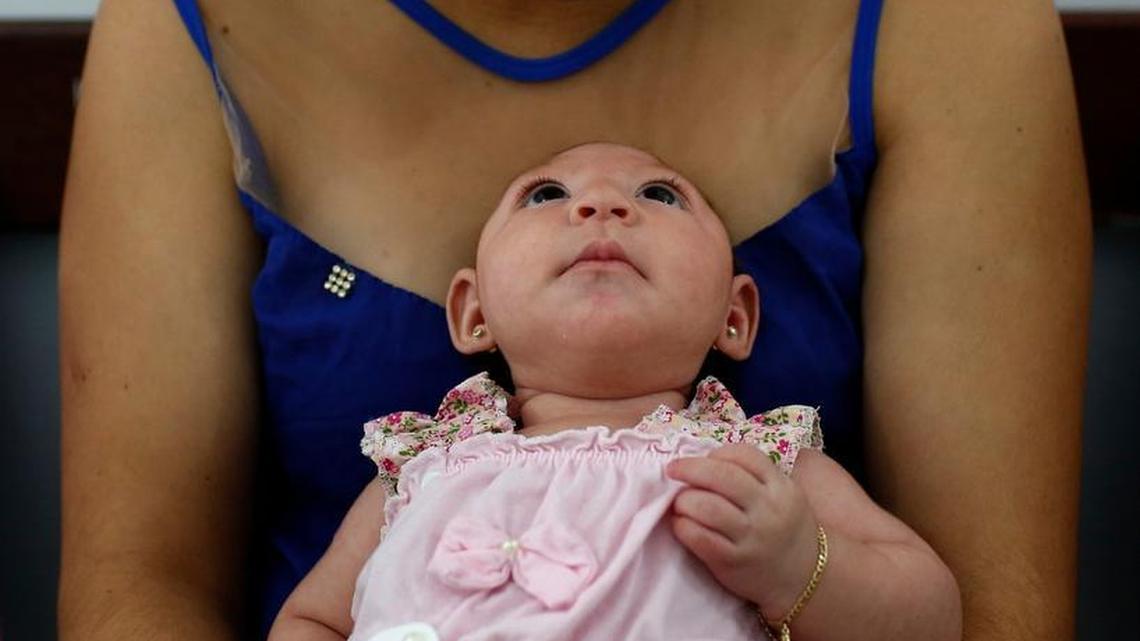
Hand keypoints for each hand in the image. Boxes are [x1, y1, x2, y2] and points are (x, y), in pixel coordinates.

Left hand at [665, 443, 820, 616]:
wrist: (804, 577)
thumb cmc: (784, 529)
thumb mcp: (784, 495)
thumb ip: (755, 477)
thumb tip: (706, 460)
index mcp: (780, 487)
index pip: (745, 455)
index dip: (718, 453)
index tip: (705, 459)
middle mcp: (767, 509)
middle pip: (722, 476)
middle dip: (690, 468)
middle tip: (673, 470)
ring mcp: (751, 536)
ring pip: (708, 507)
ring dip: (684, 500)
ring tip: (679, 502)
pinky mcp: (733, 561)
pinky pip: (700, 538)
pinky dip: (683, 526)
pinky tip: (681, 524)